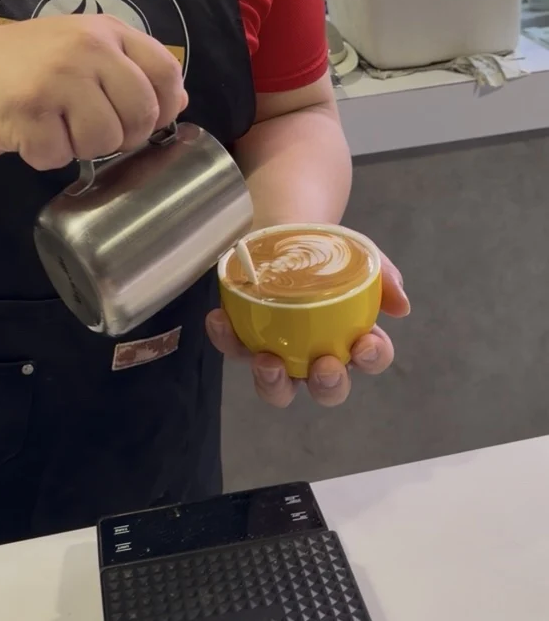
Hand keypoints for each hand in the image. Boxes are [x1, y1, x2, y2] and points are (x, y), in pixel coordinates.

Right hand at [0, 14, 186, 169]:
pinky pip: (58, 156)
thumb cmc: (22, 61)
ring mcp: (57, 79)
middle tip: (85, 128)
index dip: (163, 107)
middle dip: (120, 136)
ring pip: (104, 141)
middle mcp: (86, 49)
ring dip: (78, 147)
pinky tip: (25, 132)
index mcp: (106, 31)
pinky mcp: (28, 111)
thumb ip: (129, 69)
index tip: (139, 120)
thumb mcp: (81, 48)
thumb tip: (178, 102)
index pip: (165, 72)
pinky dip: (42, 155)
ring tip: (51, 126)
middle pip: (141, 115)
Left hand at [206, 251, 409, 409]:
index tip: (364, 342)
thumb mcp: (360, 255)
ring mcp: (281, 352)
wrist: (289, 231)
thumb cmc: (330, 254)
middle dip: (327, 385)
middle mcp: (317, 356)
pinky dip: (226, 338)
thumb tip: (400, 304)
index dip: (371, 358)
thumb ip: (383, 275)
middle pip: (326, 389)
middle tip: (323, 366)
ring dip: (273, 382)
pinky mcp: (246, 338)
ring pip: (277, 386)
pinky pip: (235, 347)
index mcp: (352, 339)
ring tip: (267, 361)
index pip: (370, 359)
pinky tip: (219, 318)